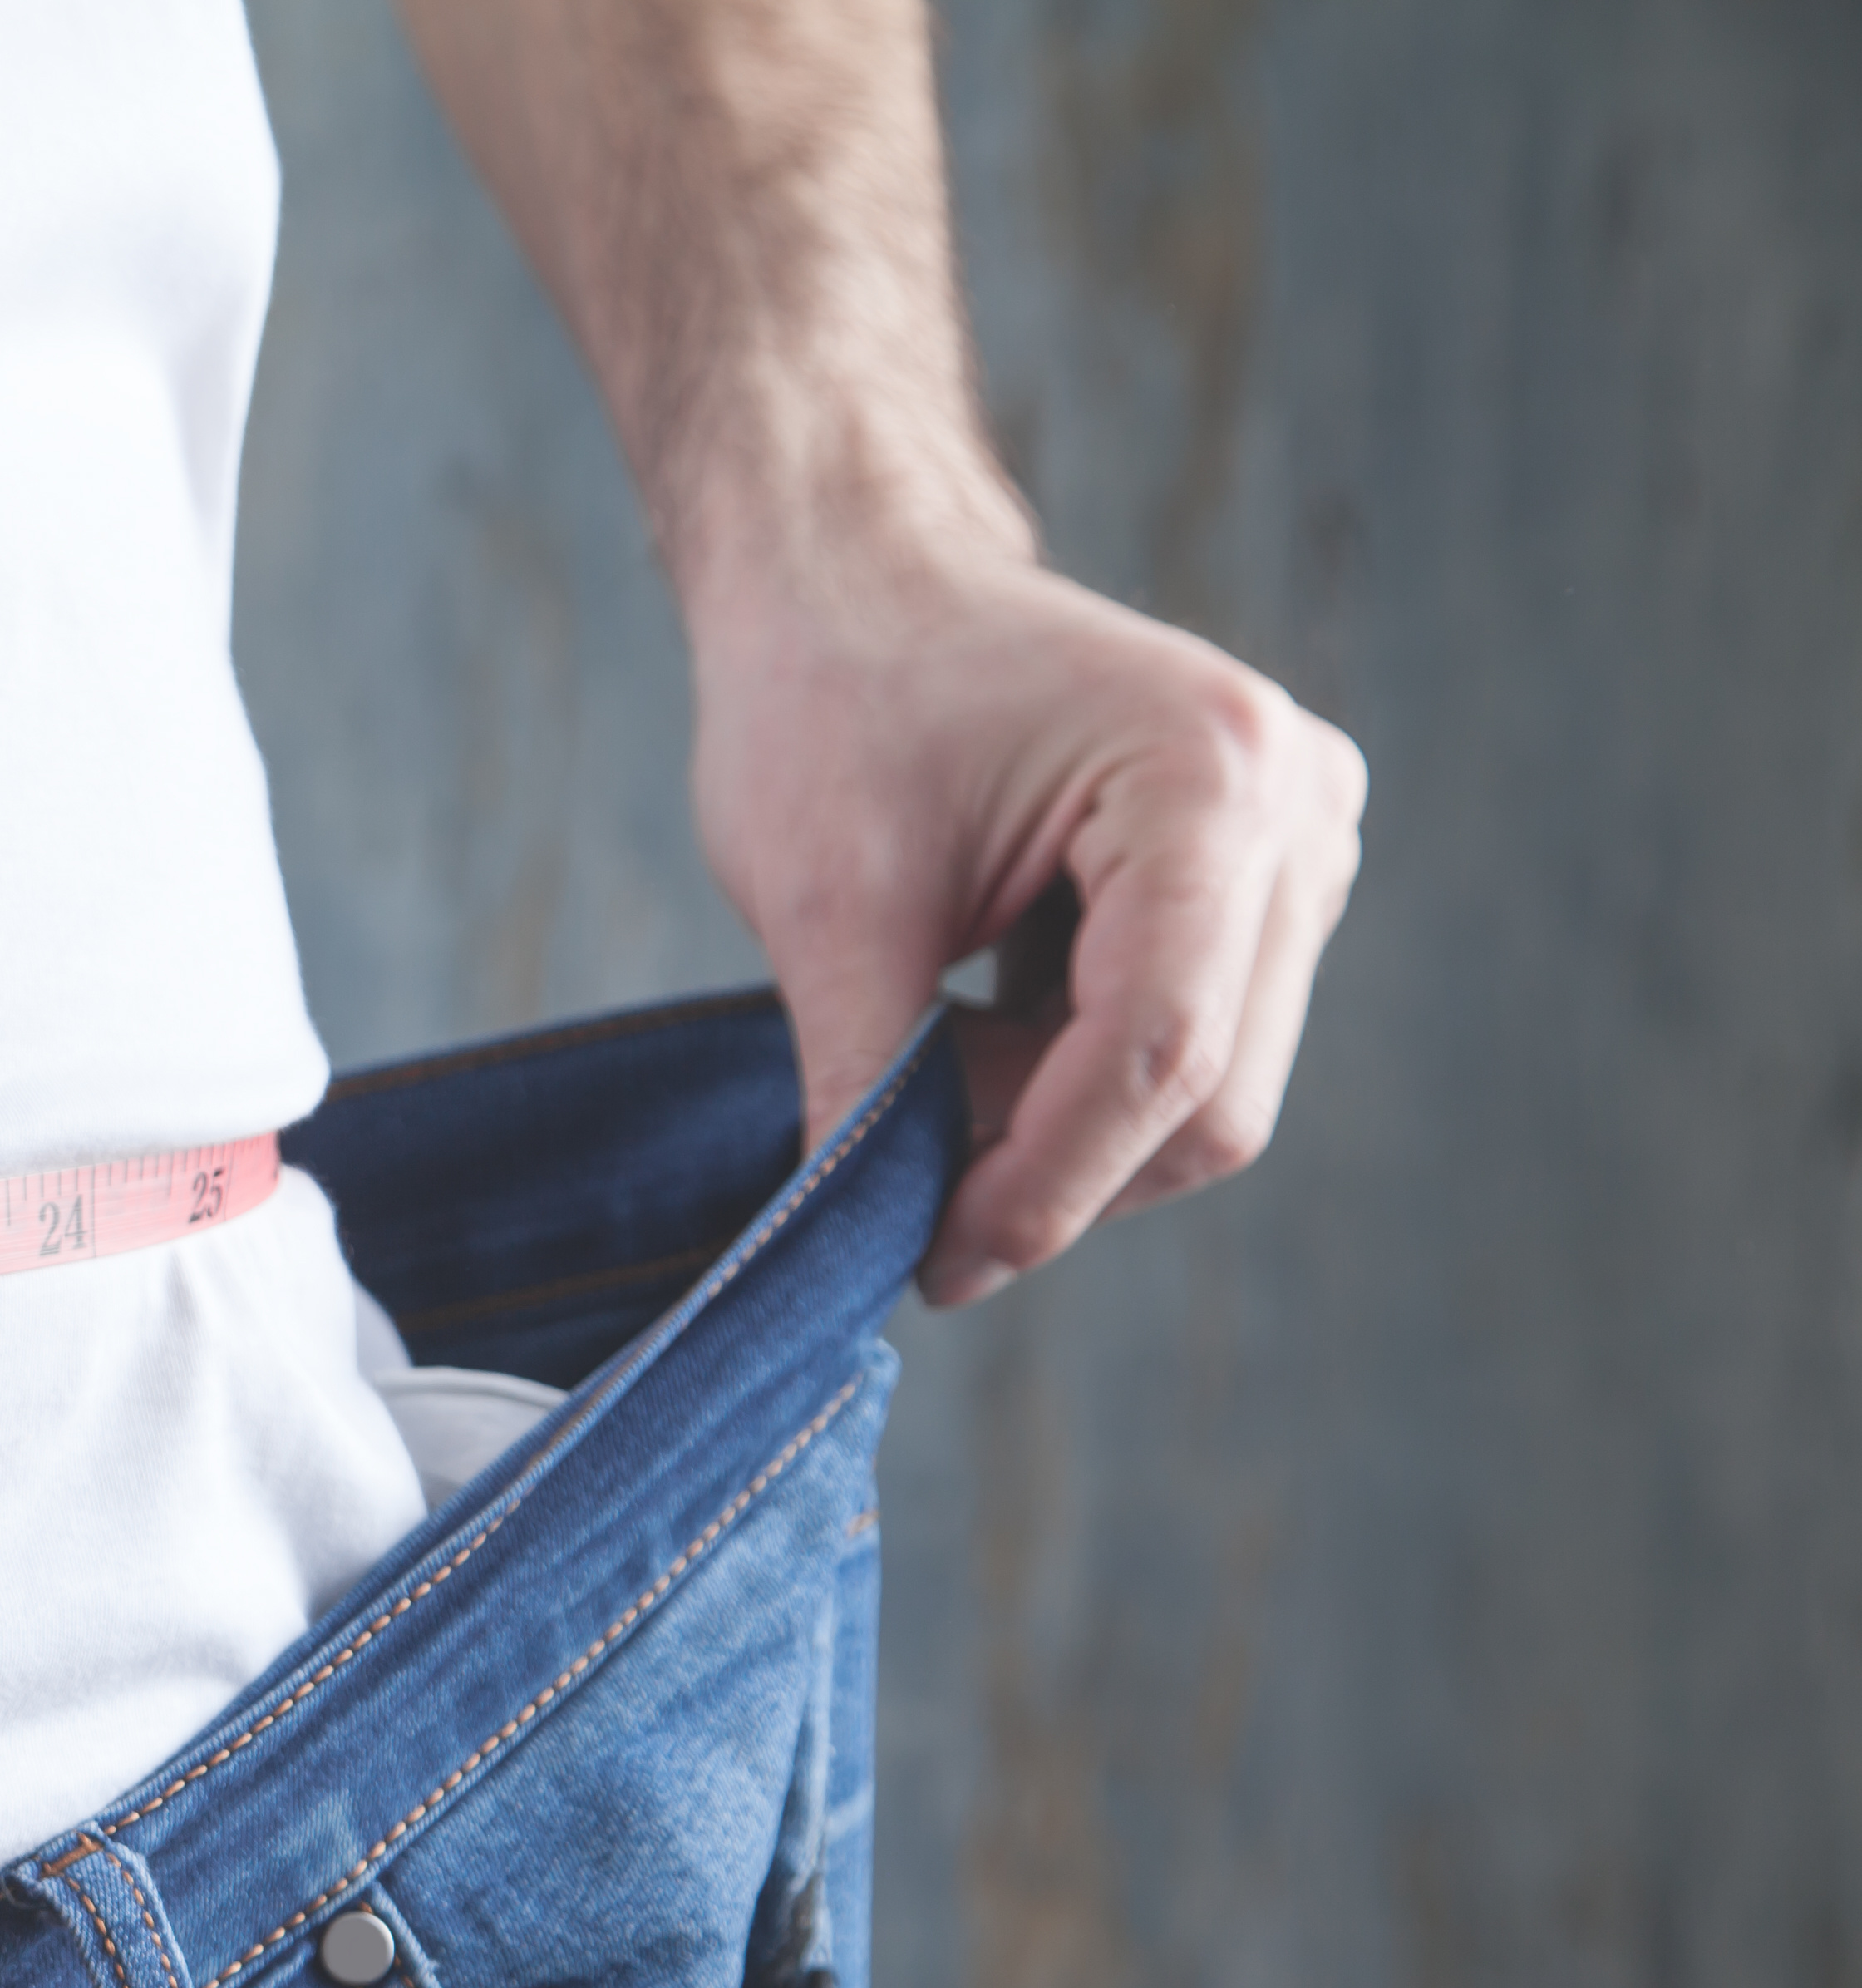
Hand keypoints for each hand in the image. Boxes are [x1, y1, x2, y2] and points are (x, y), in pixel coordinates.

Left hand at [687, 551, 1367, 1303]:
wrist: (854, 583)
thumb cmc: (829, 698)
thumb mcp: (826, 906)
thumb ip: (868, 1086)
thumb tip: (869, 1246)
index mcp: (1209, 779)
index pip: (1159, 1054)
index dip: (1045, 1187)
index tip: (931, 1263)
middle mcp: (1298, 808)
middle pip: (1209, 1095)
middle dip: (1054, 1169)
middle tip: (903, 1190)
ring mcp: (1300, 842)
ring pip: (1206, 1087)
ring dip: (1059, 1125)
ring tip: (922, 1072)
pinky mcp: (1266, 877)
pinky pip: (1192, 1039)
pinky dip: (1073, 1074)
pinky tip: (974, 1026)